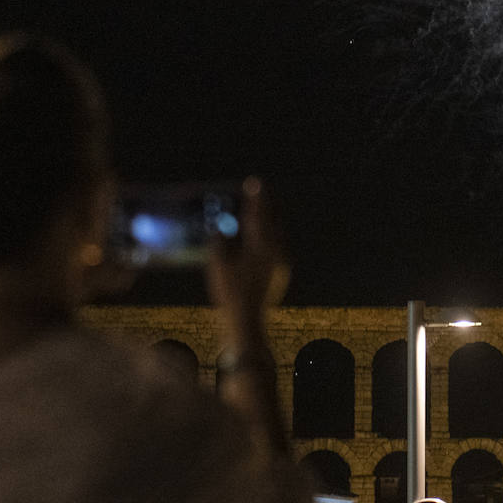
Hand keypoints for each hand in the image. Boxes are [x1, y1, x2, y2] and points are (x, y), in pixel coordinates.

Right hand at [206, 178, 289, 328]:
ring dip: (270, 220)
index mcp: (262, 245)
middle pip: (275, 220)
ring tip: (260, 210)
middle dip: (267, 204)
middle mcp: (277, 250)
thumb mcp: (218, 263)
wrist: (248, 321)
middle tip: (259, 191)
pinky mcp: (283, 271)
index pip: (259, 214)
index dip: (255, 197)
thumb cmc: (230, 292)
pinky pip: (279, 245)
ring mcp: (283, 261)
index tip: (254, 181)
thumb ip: (220, 239)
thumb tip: (220, 224)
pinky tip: (262, 237)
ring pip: (279, 232)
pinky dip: (270, 236)